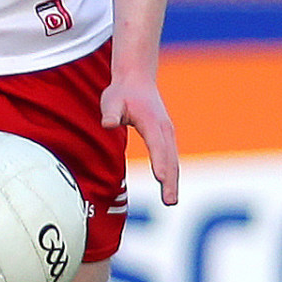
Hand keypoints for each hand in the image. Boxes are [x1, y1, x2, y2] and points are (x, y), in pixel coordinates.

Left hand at [101, 72, 178, 205]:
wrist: (137, 79)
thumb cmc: (121, 92)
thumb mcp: (111, 100)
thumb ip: (110, 113)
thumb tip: (107, 124)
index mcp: (151, 121)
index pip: (156, 145)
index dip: (159, 162)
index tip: (160, 178)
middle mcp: (164, 129)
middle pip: (169, 158)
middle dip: (170, 180)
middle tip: (169, 201)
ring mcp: (168, 133)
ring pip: (173, 160)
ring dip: (173, 181)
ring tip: (171, 201)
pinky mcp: (166, 137)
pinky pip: (170, 158)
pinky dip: (172, 173)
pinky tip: (169, 188)